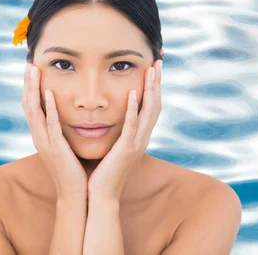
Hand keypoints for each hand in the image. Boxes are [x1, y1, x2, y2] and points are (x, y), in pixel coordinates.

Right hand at [22, 63, 87, 199]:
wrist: (75, 195)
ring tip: (33, 71)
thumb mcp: (65, 147)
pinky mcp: (55, 148)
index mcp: (42, 136)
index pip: (32, 107)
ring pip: (34, 111)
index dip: (30, 88)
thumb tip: (68, 117)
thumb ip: (63, 132)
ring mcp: (45, 143)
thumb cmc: (74, 171)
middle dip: (28, 84)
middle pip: (27, 105)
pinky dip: (48, 109)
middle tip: (29, 64)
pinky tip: (48, 93)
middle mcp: (39, 137)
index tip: (32, 70)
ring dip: (33, 89)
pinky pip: (50, 125)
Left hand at [87, 60, 162, 200]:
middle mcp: (142, 138)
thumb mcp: (111, 147)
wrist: (99, 196)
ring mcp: (136, 144)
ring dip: (151, 90)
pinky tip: (133, 93)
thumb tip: (108, 116)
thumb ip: (114, 131)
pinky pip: (132, 126)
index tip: (153, 68)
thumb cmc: (101, 172)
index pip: (151, 107)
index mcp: (138, 137)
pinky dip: (135, 109)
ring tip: (151, 70)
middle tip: (158, 61)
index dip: (154, 87)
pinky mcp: (126, 150)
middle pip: (155, 105)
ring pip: (149, 112)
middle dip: (157, 83)